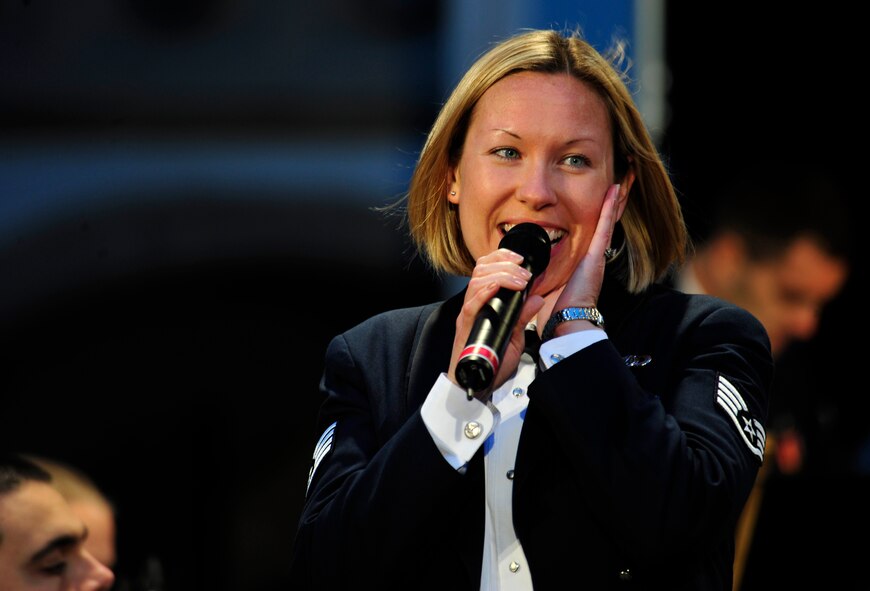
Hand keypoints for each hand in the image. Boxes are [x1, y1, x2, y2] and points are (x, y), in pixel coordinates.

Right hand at [448, 248, 544, 398]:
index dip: (501, 257)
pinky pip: (471, 304)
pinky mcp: (466, 326)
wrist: (477, 383)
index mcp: (483, 302)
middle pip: (481, 269)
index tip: (520, 259)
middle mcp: (474, 304)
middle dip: (505, 264)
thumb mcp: (514, 336)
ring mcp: (468, 314)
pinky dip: (484, 292)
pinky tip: (496, 287)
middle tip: (524, 272)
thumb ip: (523, 316)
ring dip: (500, 275)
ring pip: (476, 281)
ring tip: (519, 280)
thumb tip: (537, 298)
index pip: (487, 269)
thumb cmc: (491, 361)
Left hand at [545, 184, 620, 334]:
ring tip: (623, 180)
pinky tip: (614, 190)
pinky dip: (609, 208)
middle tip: (620, 182)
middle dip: (611, 204)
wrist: (565, 322)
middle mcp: (592, 257)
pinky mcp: (595, 256)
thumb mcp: (546, 285)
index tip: (602, 197)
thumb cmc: (554, 310)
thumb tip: (525, 270)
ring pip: (607, 221)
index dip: (597, 215)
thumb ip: (539, 274)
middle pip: (603, 223)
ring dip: (614, 201)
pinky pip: (603, 227)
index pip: (590, 233)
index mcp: (581, 263)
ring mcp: (595, 255)